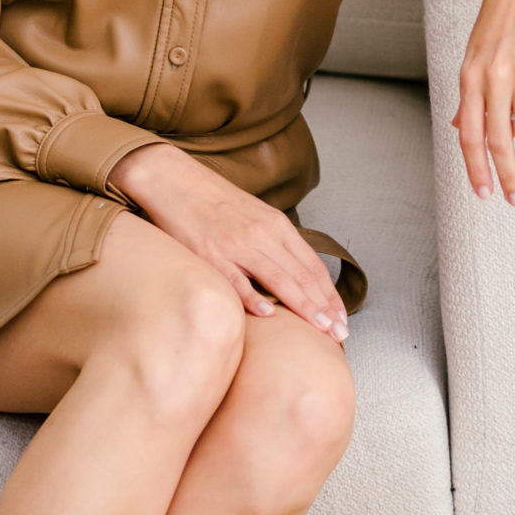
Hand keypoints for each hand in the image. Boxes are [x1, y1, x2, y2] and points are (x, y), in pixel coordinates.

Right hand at [110, 143, 348, 340]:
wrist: (172, 179)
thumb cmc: (213, 202)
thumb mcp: (253, 216)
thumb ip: (273, 243)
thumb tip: (293, 275)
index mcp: (275, 225)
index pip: (312, 266)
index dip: (330, 295)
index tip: (342, 318)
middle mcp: (262, 234)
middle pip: (302, 276)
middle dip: (325, 308)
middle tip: (341, 334)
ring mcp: (236, 245)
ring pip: (279, 279)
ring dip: (304, 307)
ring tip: (321, 330)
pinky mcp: (209, 254)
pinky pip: (236, 280)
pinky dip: (254, 298)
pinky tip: (270, 315)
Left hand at [452, 0, 514, 203]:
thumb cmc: (500, 15)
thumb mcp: (475, 52)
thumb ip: (470, 93)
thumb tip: (461, 127)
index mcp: (470, 77)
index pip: (469, 134)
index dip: (475, 168)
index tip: (484, 194)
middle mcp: (492, 78)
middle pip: (496, 140)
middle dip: (506, 175)